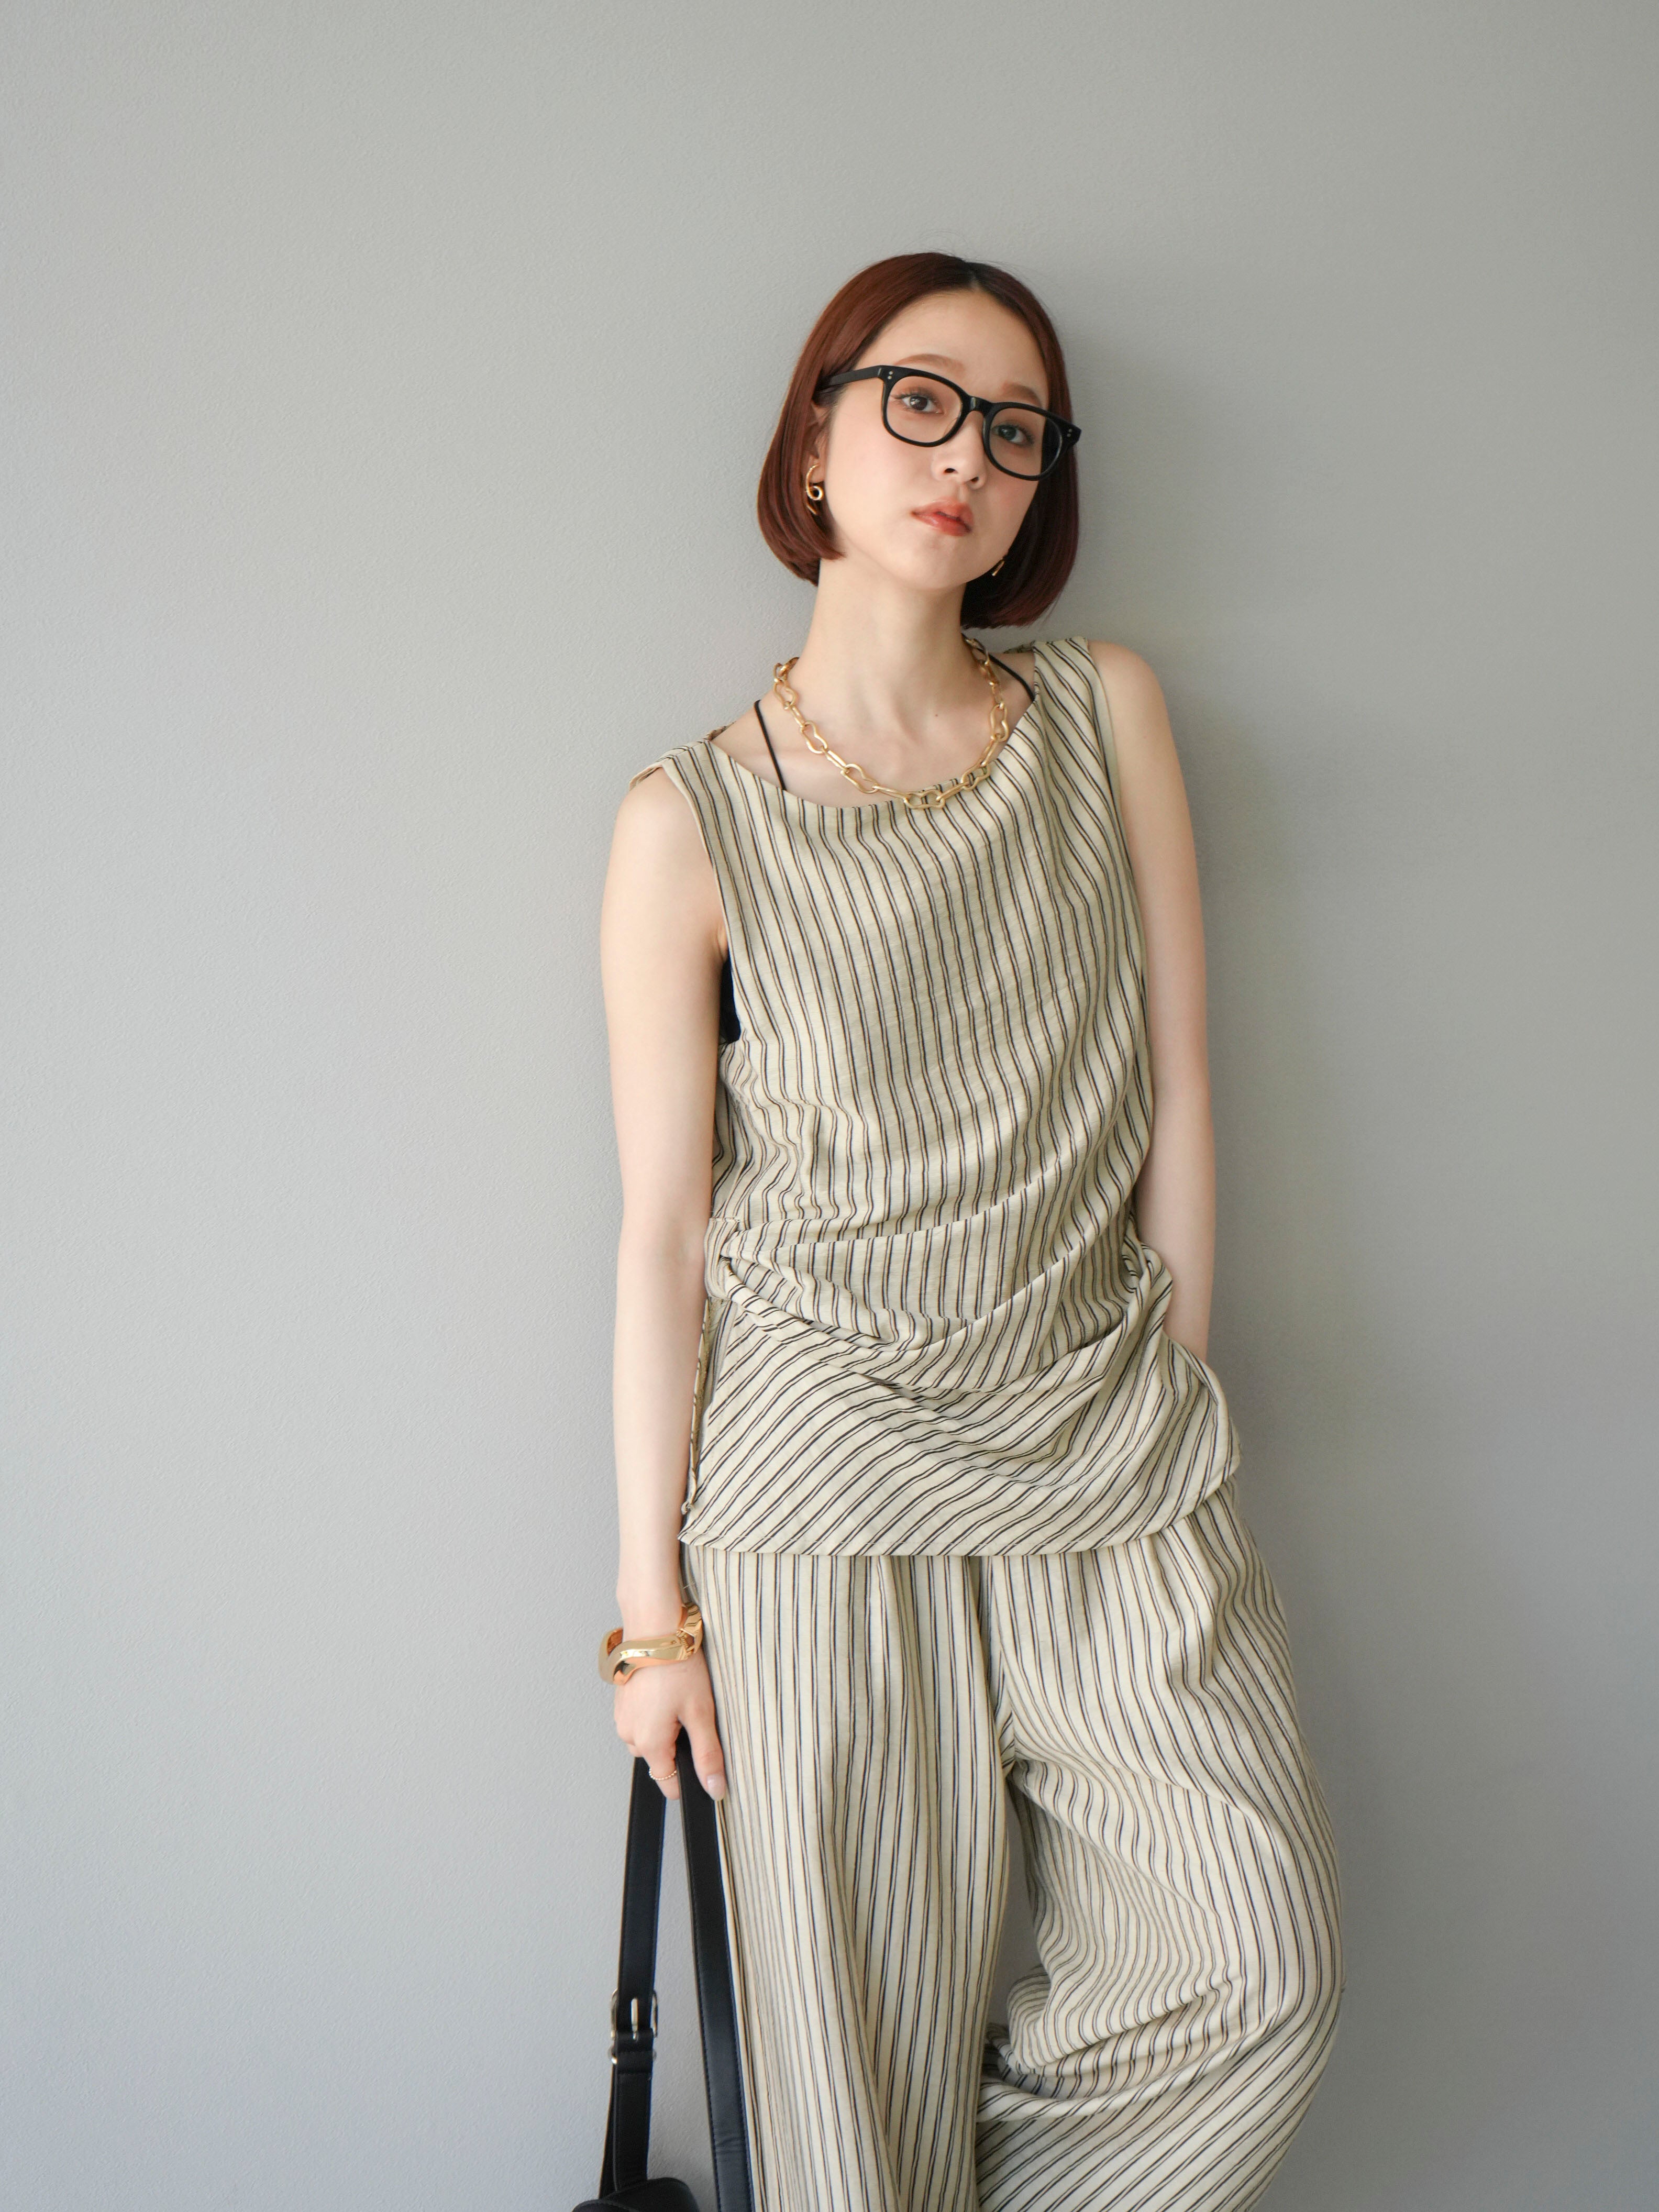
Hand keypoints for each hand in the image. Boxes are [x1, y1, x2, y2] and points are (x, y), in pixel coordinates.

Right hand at [613, 1646, 727, 1800]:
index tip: (702, 1754)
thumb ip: (707, 1755)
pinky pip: (641, 1719)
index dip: (690, 1777)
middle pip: (660, 1759)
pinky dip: (655, 1711)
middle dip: (678, 1744)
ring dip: (665, 1727)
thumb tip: (714, 1789)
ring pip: (650, 1738)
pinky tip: (666, 1689)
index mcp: (648, 1743)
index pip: (669, 1784)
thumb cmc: (677, 1665)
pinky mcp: (621, 1701)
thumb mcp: (701, 1712)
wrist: (654, 1627)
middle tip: (691, 1711)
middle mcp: (629, 1734)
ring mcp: (622, 1717)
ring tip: (678, 1696)